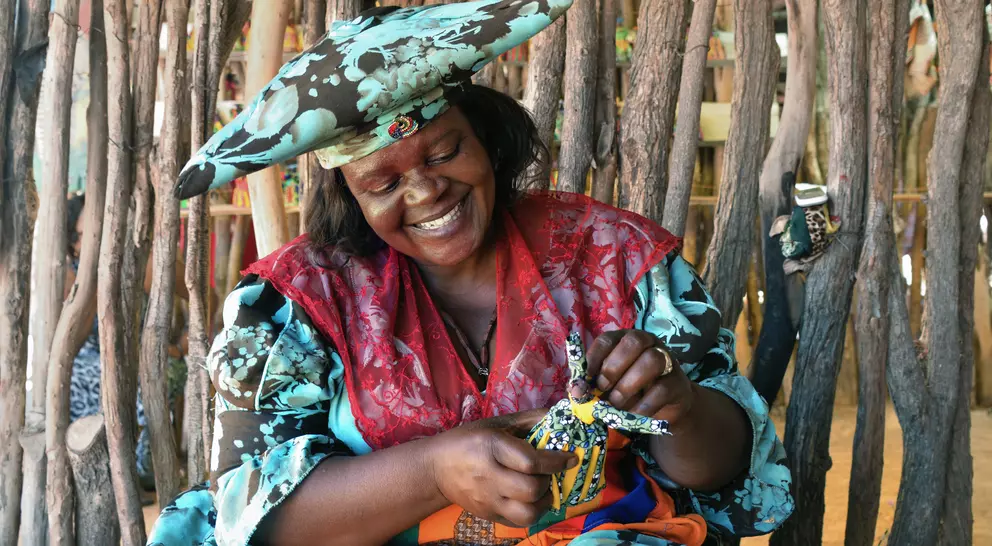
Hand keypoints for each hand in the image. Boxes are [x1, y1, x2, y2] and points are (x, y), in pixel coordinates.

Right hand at [428, 409, 577, 526]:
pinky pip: (517, 523)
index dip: (556, 461)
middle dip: (548, 482)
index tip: (571, 458)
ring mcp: (487, 500)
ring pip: (527, 514)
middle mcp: (489, 477)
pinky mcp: (487, 515)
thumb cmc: (468, 441)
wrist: (435, 468)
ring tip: (543, 491)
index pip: (531, 461)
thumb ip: (527, 420)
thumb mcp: (495, 424)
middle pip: (531, 490)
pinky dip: (531, 513)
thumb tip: (558, 416)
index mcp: (491, 448)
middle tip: (548, 473)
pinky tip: (530, 501)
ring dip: (543, 503)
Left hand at [586, 330, 695, 425]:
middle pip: (633, 342)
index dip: (593, 358)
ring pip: (652, 360)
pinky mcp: (678, 384)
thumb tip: (575, 390)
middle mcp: (648, 344)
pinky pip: (662, 390)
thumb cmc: (629, 392)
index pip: (607, 339)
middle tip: (603, 389)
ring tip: (616, 403)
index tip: (585, 380)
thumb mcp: (609, 387)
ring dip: (628, 385)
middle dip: (613, 367)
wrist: (663, 410)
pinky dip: (643, 405)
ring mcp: (667, 361)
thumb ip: (592, 385)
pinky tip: (633, 415)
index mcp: (625, 340)